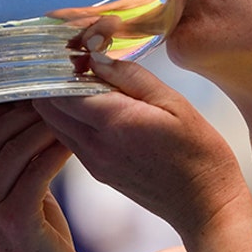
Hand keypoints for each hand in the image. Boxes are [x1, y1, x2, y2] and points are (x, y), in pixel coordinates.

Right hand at [0, 103, 89, 251]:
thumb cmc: (39, 244)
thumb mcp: (12, 198)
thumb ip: (5, 162)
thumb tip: (17, 107)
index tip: (28, 89)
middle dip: (21, 108)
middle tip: (51, 93)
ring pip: (12, 148)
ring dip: (44, 125)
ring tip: (68, 112)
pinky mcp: (13, 222)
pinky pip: (36, 169)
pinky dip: (57, 150)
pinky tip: (75, 141)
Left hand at [34, 53, 250, 240]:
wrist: (205, 205)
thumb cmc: (200, 151)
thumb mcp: (174, 104)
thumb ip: (131, 77)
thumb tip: (95, 57)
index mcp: (114, 123)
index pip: (60, 87)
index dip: (61, 63)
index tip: (76, 47)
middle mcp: (95, 146)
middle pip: (46, 105)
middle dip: (52, 78)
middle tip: (75, 59)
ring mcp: (93, 162)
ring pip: (52, 122)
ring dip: (57, 98)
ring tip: (83, 79)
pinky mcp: (97, 172)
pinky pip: (67, 138)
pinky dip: (68, 118)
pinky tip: (91, 105)